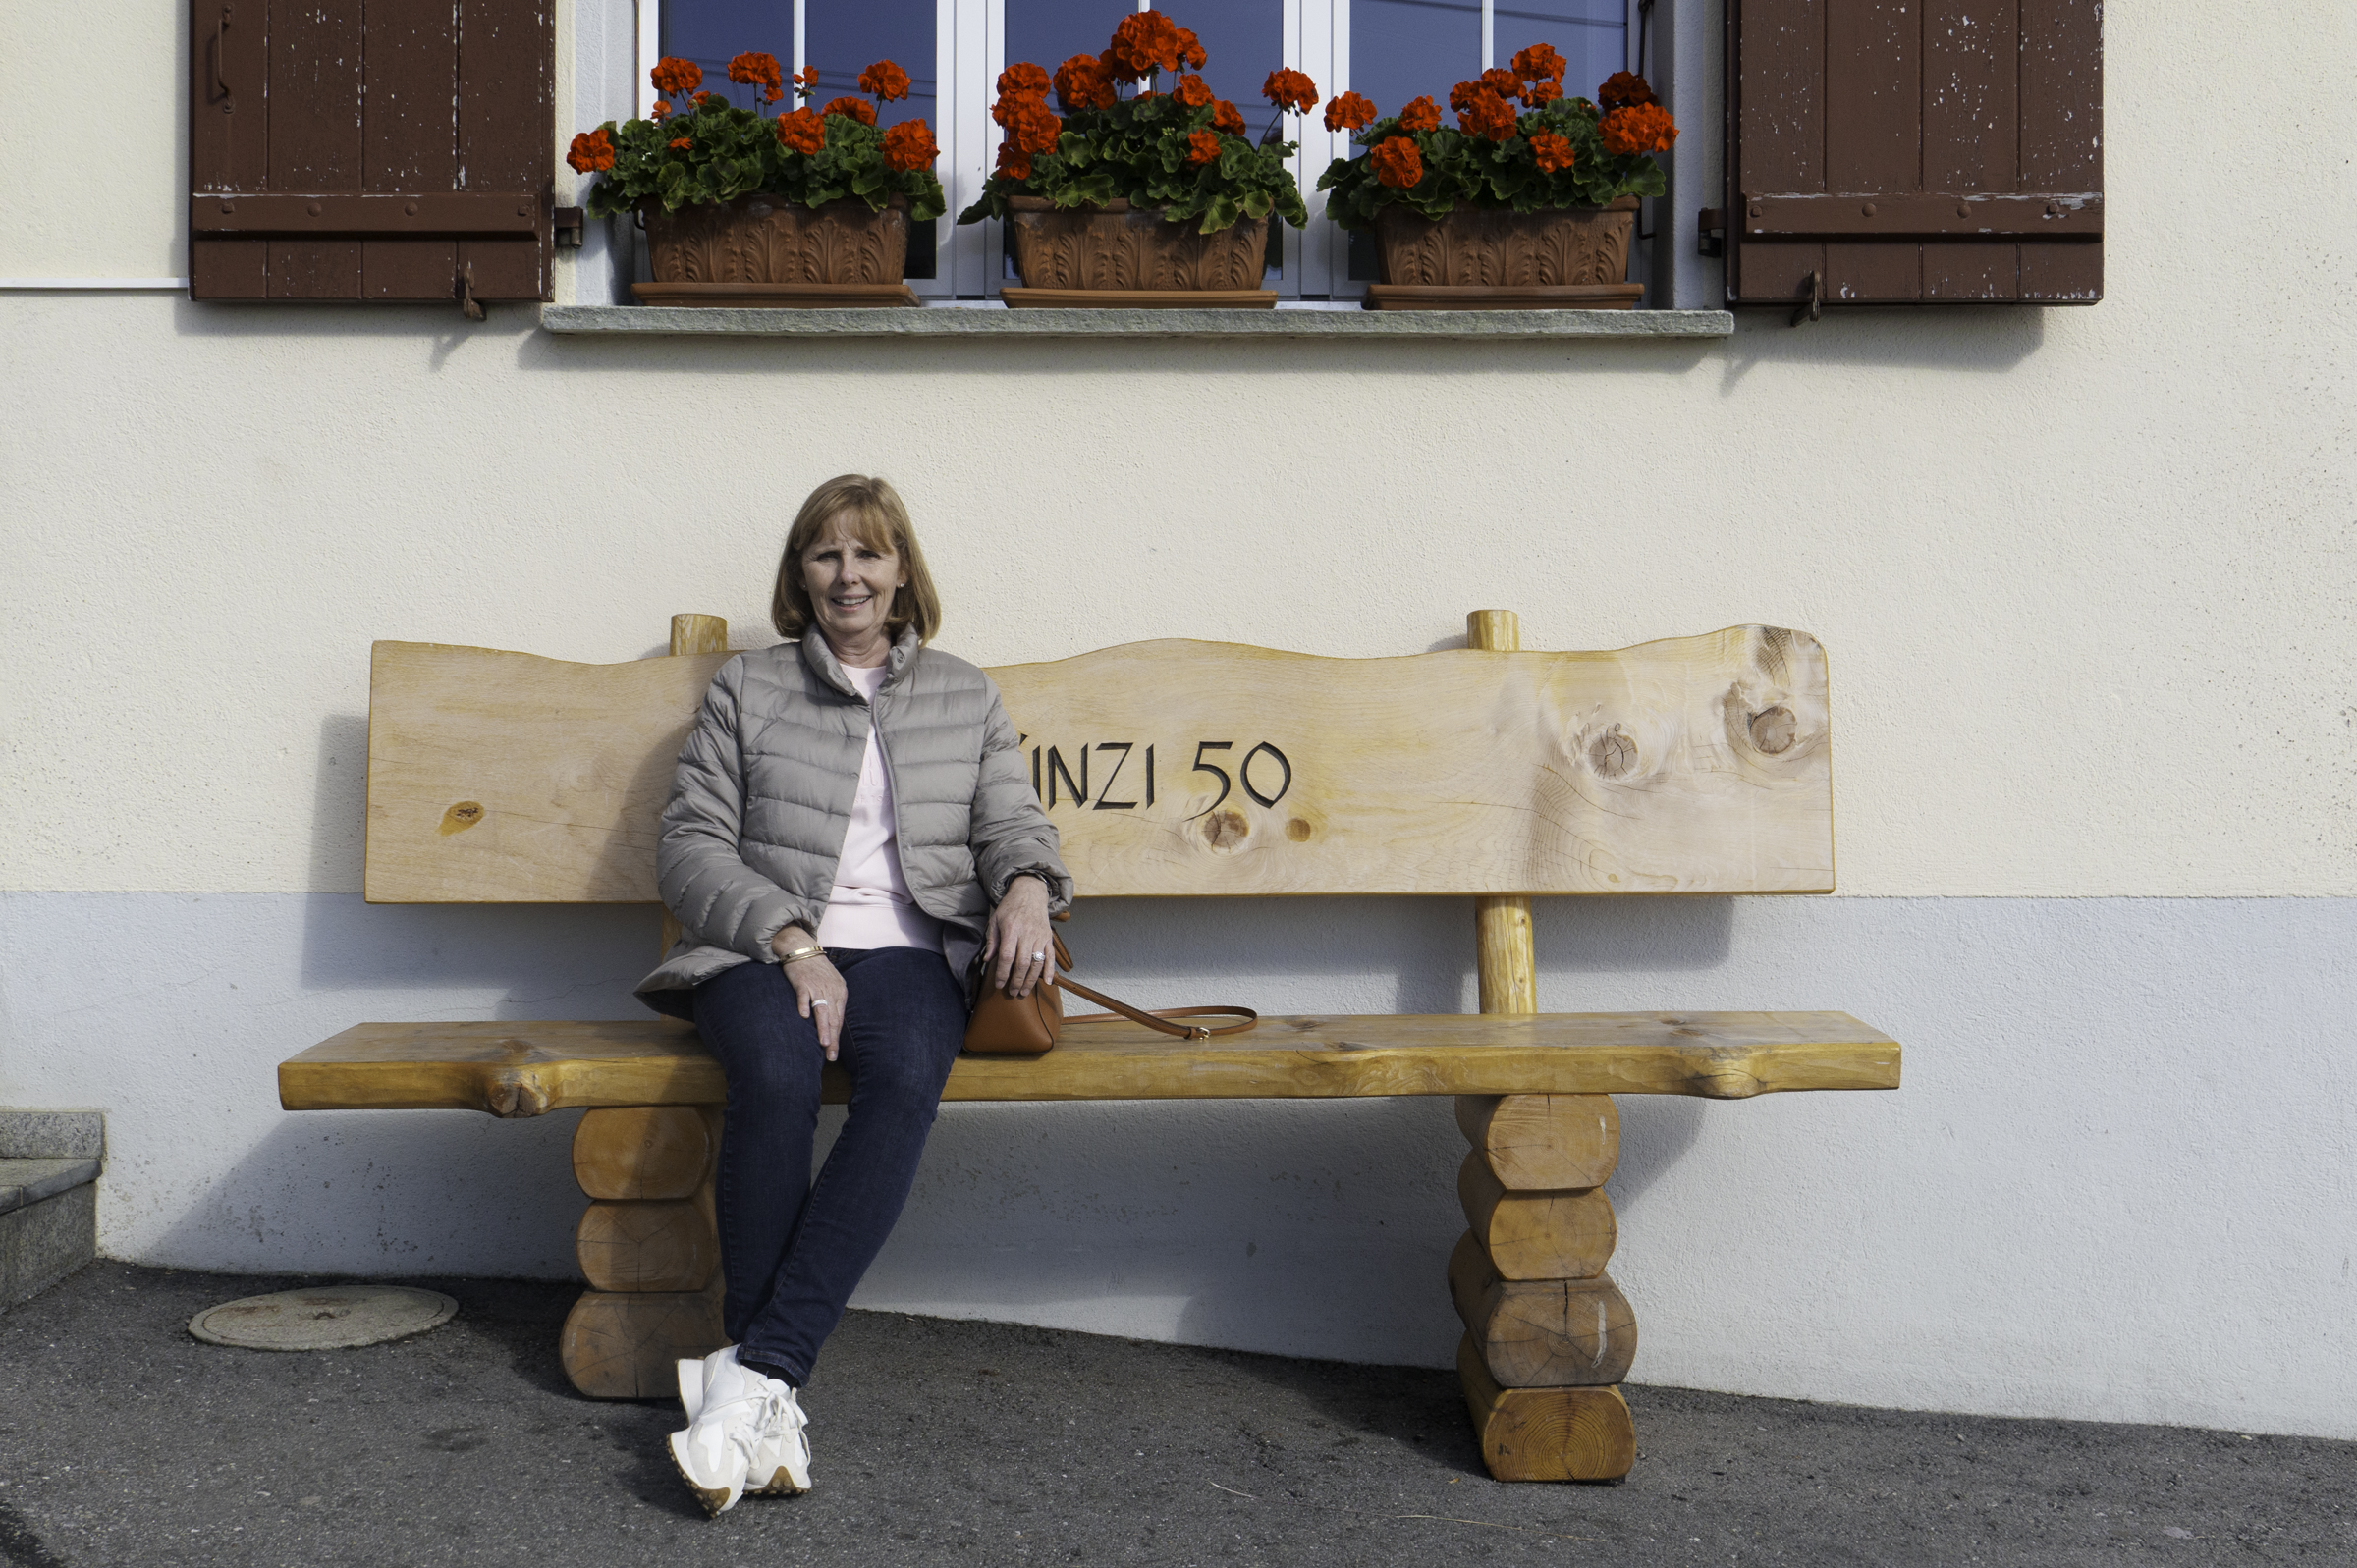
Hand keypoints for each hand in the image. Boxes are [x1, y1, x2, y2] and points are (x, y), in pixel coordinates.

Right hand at [772, 928, 845, 1059]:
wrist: (802, 949)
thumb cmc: (816, 970)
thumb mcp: (830, 984)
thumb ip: (832, 1002)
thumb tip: (832, 1024)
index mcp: (839, 991)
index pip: (839, 1019)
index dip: (837, 1037)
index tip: (834, 1054)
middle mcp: (830, 989)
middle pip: (833, 1018)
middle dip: (832, 1038)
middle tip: (831, 1055)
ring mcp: (817, 986)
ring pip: (821, 1009)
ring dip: (823, 1027)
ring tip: (824, 1043)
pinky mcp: (802, 981)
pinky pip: (803, 995)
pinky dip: (804, 1005)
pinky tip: (804, 1017)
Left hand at [982, 875, 1054, 998]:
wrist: (1030, 892)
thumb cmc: (1010, 907)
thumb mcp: (996, 919)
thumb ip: (992, 940)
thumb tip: (987, 960)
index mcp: (1011, 929)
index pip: (1007, 956)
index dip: (1003, 973)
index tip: (999, 984)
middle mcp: (1027, 934)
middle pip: (1023, 963)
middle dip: (1017, 981)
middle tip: (1012, 992)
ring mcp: (1040, 936)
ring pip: (1037, 963)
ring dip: (1031, 980)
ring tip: (1024, 991)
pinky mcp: (1048, 937)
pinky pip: (1051, 956)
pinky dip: (1050, 970)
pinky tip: (1048, 982)